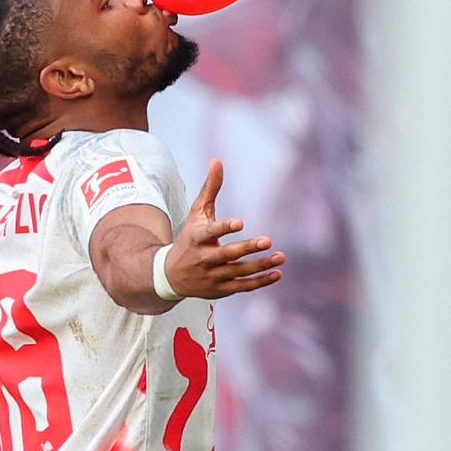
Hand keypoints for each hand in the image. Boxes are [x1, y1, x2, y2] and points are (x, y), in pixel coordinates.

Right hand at [165, 159, 284, 298]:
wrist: (170, 275)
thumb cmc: (189, 237)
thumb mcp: (196, 213)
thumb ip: (209, 189)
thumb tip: (217, 161)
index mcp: (197, 238)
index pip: (210, 232)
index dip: (224, 228)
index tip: (240, 223)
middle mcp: (204, 258)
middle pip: (227, 254)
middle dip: (247, 248)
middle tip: (267, 240)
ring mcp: (213, 276)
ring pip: (238, 272)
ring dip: (260, 265)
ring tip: (281, 257)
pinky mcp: (221, 289)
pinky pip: (243, 286)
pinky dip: (260, 282)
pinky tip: (277, 273)